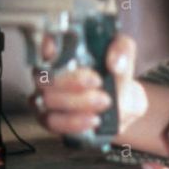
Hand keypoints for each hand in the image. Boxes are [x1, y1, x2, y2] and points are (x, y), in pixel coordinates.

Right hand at [30, 34, 147, 135]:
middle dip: (71, 79)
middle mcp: (48, 73)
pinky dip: (74, 122)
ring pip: (48, 100)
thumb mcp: (124, 56)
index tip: (68, 52)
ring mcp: (46, 98)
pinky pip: (54, 123)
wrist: (123, 105)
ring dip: (77, 101)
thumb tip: (115, 62)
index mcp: (62, 50)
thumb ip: (122, 50)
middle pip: (44, 76)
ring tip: (105, 101)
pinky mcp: (52, 120)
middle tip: (98, 81)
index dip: (51, 47)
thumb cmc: (116, 74)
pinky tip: (94, 119)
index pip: (45, 45)